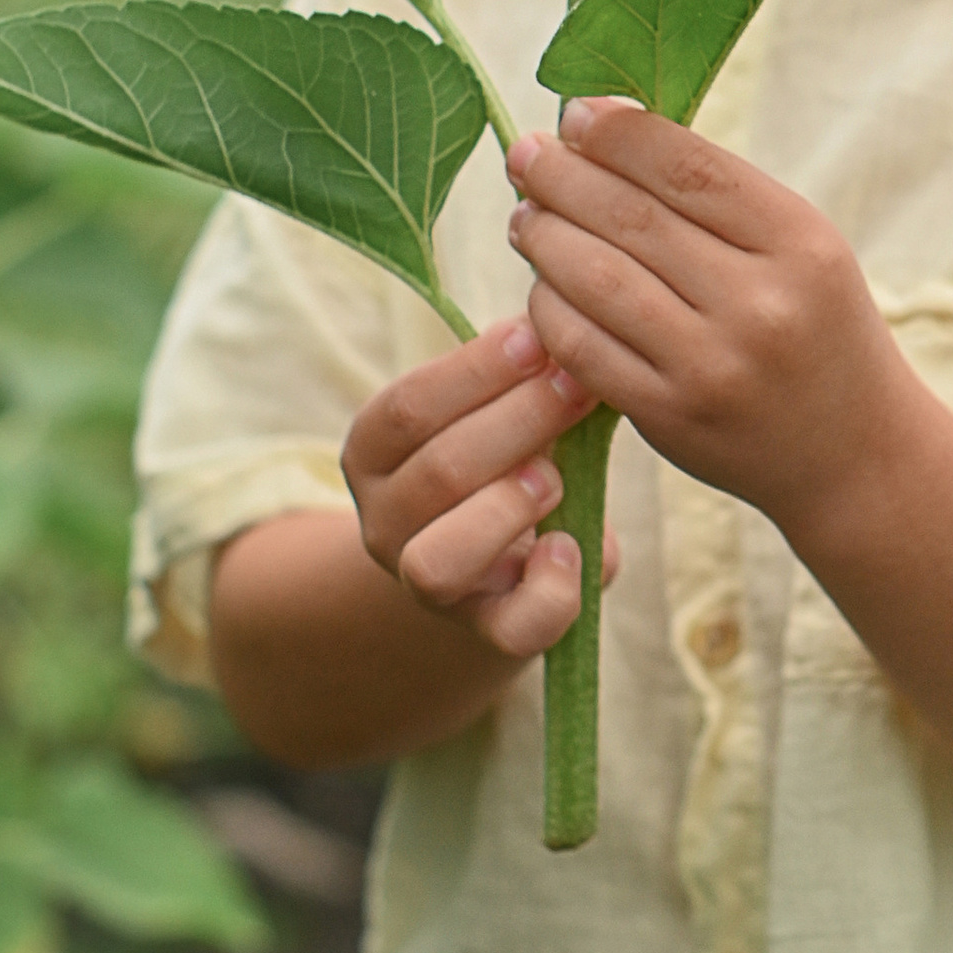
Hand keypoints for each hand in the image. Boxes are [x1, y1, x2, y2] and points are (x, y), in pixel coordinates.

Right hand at [340, 320, 620, 662]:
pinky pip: (512, 628)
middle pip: (437, 473)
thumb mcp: (494, 413)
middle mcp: (386, 523)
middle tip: (577, 385)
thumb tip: (558, 320)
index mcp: (375, 455)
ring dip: (505, 509)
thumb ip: (516, 377)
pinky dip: (550, 590)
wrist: (498, 565)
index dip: (473, 370)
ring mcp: (430, 586)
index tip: (535, 334)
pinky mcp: (490, 632)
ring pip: (438, 561)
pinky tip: (574, 546)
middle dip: (517, 421)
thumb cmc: (504, 461)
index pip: (405, 409)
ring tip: (556, 477)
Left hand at [502, 104, 899, 529]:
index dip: (617, 133)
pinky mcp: (672, 417)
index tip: (574, 114)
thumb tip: (606, 128)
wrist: (853, 452)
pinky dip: (548, 307)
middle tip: (526, 155)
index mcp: (800, 244)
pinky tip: (543, 284)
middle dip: (562, 176)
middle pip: (631, 217)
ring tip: (527, 216)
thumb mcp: (803, 248)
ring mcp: (712, 366)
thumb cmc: (815, 327)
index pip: (686, 167)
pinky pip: (582, 347)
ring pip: (596, 279)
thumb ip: (719, 197)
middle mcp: (760, 304)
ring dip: (544, 236)